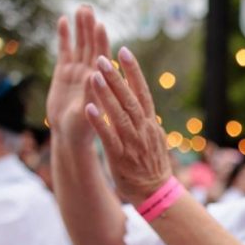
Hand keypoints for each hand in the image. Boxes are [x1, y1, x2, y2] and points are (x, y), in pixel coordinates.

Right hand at [49, 6, 109, 146]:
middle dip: (89, 28)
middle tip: (88, 8)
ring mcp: (77, 71)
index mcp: (99, 83)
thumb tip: (93, 76)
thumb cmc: (83, 130)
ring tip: (81, 8)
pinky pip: (66, 51)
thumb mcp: (87, 114)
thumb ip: (90, 95)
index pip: (102, 59)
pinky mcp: (64, 72)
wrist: (70, 136)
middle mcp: (90, 74)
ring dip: (80, 28)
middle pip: (91, 46)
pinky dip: (65, 37)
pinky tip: (64, 21)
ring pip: (80, 45)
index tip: (101, 26)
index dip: (101, 42)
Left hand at [83, 47, 172, 203]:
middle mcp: (143, 130)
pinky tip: (89, 109)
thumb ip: (145, 120)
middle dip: (116, 77)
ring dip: (106, 95)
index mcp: (150, 124)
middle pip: (130, 99)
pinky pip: (109, 137)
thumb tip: (142, 103)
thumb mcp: (153, 139)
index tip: (124, 51)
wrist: (155, 193)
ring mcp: (132, 143)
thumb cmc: (152, 165)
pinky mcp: (120, 157)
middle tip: (102, 57)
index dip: (133, 71)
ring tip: (94, 75)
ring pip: (119, 115)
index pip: (142, 92)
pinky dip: (100, 123)